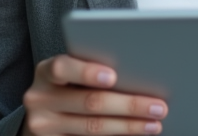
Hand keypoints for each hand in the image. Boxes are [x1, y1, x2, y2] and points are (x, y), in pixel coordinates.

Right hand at [22, 54, 167, 135]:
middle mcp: (39, 98)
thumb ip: (94, 70)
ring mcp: (42, 126)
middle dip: (128, 104)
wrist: (43, 114)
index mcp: (46, 72)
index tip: (113, 77)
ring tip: (154, 124)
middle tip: (158, 107)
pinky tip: (134, 134)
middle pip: (89, 102)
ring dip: (128, 126)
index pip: (62, 68)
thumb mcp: (72, 74)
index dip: (87, 72)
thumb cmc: (69, 85)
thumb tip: (139, 73)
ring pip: (92, 127)